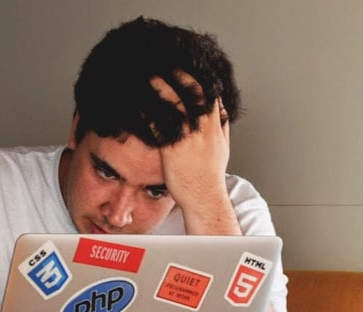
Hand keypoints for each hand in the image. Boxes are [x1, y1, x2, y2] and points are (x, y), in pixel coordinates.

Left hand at [149, 72, 237, 234]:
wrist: (204, 197)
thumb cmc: (210, 176)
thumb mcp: (223, 148)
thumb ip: (222, 127)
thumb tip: (223, 111)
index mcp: (215, 127)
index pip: (209, 93)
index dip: (197, 77)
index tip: (186, 66)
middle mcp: (203, 129)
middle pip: (193, 92)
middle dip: (179, 75)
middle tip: (165, 63)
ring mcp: (188, 138)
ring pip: (175, 103)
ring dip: (161, 86)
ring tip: (149, 75)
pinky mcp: (172, 148)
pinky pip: (159, 124)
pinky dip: (148, 111)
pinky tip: (138, 103)